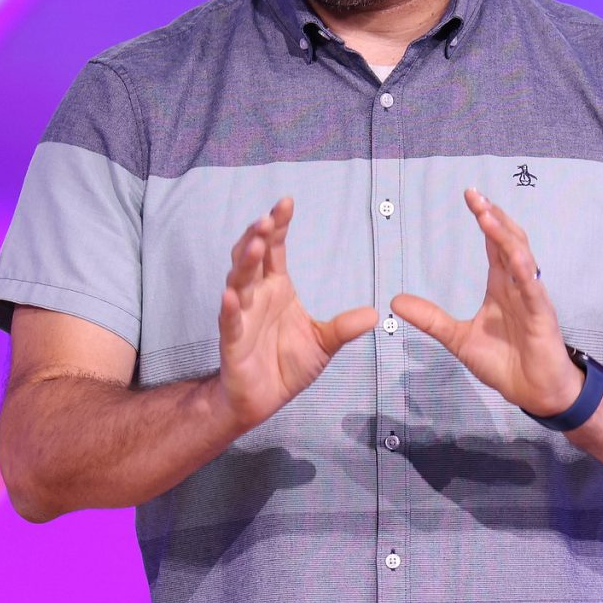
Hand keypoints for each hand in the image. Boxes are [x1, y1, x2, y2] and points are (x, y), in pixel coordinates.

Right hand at [215, 197, 376, 433]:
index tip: (286, 203)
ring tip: (254, 243)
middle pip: (252, 257)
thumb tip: (375, 313)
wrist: (263, 400)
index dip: (278, 226)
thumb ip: (344, 328)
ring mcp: (241, 316)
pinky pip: (228, 321)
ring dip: (244, 262)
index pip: (275, 249)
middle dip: (257, 235)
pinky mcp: (232, 341)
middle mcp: (256, 295)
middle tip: (266, 217)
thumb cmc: (287, 365)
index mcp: (277, 288)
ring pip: (238, 282)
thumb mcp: (324, 344)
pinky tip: (229, 294)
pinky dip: (228, 307)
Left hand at [392, 188, 584, 418]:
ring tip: (488, 215)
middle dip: (494, 216)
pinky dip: (525, 272)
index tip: (470, 196)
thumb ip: (431, 319)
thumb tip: (395, 300)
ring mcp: (532, 298)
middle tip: (475, 195)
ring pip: (521, 257)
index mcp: (502, 285)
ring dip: (505, 235)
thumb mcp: (458, 339)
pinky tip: (515, 257)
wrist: (535, 392)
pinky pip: (533, 290)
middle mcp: (518, 285)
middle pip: (508, 240)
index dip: (485, 219)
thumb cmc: (505, 362)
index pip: (493, 244)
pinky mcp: (541, 316)